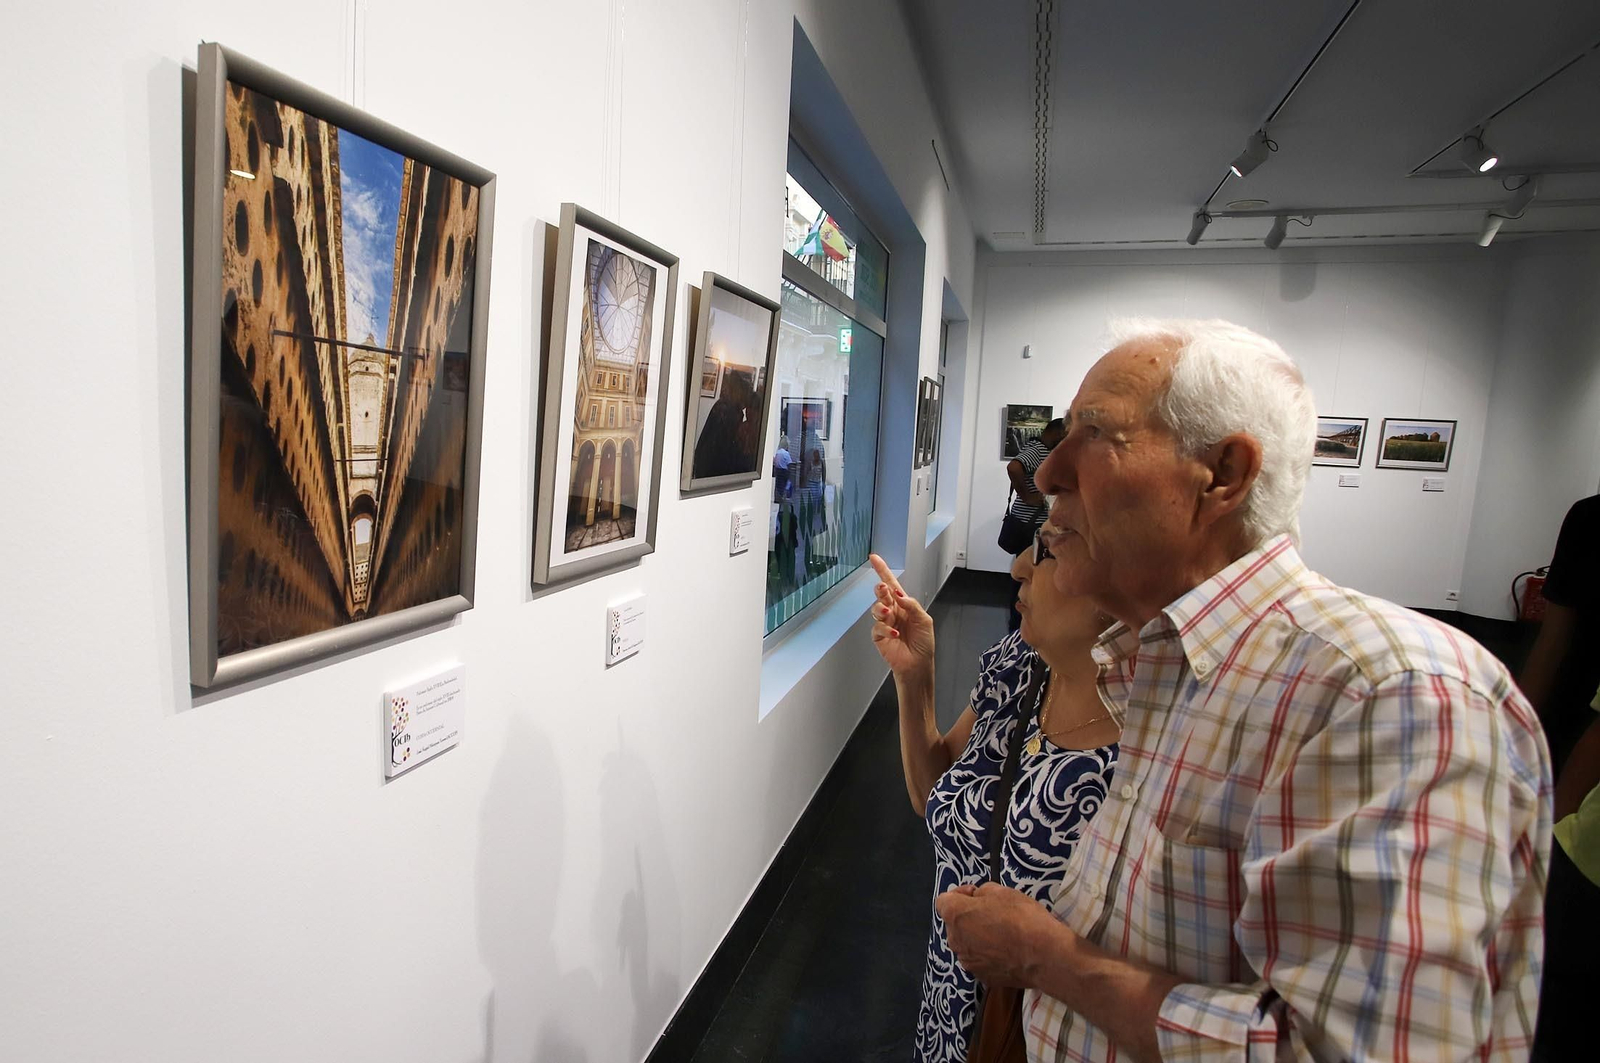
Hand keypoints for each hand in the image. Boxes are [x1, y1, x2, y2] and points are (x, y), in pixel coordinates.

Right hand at [867, 554, 934, 679]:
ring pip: (876, 608)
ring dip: (881, 608)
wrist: (918, 664)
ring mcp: (885, 623)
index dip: (883, 571)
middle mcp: (893, 612)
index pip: (892, 584)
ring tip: (889, 614)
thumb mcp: (924, 620)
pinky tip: (895, 634)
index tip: (874, 558)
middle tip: (883, 589)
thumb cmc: (923, 643)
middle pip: (881, 594)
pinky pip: (877, 627)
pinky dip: (886, 629)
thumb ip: (912, 605)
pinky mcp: (879, 636)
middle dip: (880, 589)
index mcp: (904, 605)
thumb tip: (899, 595)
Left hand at [935, 882, 1069, 986]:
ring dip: (978, 937)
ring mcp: (968, 962)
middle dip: (969, 917)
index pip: (944, 901)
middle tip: (993, 914)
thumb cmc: (1021, 917)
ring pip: (967, 944)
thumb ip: (982, 892)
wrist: (1043, 955)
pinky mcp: (982, 978)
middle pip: (955, 925)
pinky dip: (989, 955)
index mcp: (955, 916)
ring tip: (1003, 935)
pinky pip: (980, 961)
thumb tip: (978, 898)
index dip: (960, 894)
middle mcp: (955, 941)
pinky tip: (1008, 952)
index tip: (976, 894)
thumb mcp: (1002, 891)